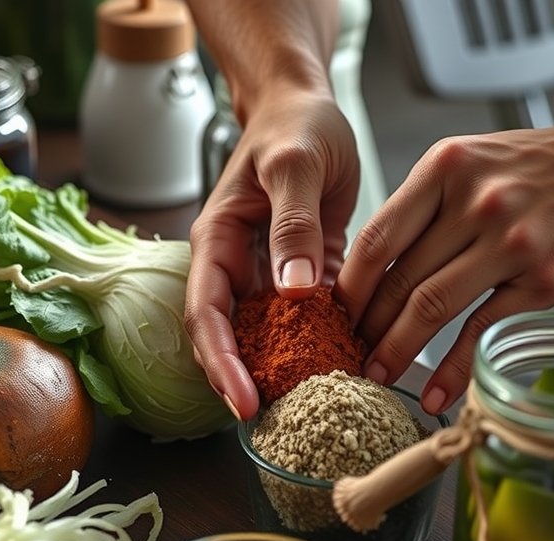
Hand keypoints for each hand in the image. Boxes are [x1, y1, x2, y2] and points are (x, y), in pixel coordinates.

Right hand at [185, 90, 360, 420]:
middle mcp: (238, 265)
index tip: (242, 400)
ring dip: (286, 369)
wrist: (309, 108)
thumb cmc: (295, 124)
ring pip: (270, 337)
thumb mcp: (294, 164)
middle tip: (279, 419)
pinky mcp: (305, 277)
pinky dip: (323, 342)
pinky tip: (346, 364)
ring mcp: (270, 275)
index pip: (207, 313)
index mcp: (218, 240)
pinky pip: (309, 320)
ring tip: (314, 404)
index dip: (221, 361)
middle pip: (231, 338)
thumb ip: (294, 224)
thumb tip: (293, 290)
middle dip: (248, 381)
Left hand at [335, 111, 553, 413]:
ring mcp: (511, 240)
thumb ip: (432, 201)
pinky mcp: (545, 278)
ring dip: (398, 351)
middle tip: (349, 355)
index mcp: (447, 167)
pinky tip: (436, 393)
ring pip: (431, 306)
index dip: (348, 286)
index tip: (335, 316)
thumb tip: (382, 261)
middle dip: (366, 326)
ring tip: (380, 376)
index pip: (375, 237)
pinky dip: (454, 370)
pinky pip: (483, 331)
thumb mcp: (481, 159)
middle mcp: (474, 201)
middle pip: (397, 278)